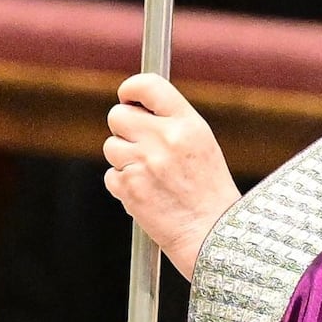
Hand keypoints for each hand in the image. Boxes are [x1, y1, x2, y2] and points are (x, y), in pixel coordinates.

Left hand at [101, 71, 241, 276]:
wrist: (211, 235)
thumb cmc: (208, 190)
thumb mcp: (201, 144)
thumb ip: (171, 121)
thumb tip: (135, 104)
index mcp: (187, 124)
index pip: (148, 86)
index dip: (130, 88)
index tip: (127, 96)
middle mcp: (165, 140)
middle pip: (118, 115)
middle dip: (124, 128)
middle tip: (139, 144)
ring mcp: (144, 164)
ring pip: (111, 146)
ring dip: (123, 159)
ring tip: (149, 175)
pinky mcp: (129, 188)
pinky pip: (110, 175)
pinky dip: (122, 185)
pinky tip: (146, 193)